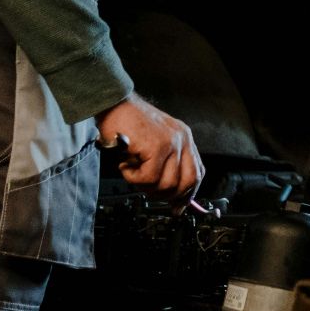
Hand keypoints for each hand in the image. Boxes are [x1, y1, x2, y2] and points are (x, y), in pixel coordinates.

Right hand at [95, 93, 202, 208]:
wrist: (112, 103)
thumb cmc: (127, 122)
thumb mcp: (153, 141)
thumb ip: (164, 162)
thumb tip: (168, 192)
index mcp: (184, 138)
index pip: (196, 173)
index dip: (188, 194)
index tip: (177, 207)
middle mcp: (182, 139)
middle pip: (187, 183)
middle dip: (166, 195)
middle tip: (146, 189)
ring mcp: (172, 143)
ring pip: (167, 184)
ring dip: (145, 185)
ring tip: (132, 172)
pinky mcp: (157, 147)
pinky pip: (149, 178)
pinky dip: (133, 178)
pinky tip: (126, 166)